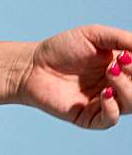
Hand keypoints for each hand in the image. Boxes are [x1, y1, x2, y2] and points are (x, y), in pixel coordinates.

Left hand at [14, 23, 131, 127]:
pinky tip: (105, 94)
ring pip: (130, 104)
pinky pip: (110, 119)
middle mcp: (116, 87)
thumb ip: (122, 39)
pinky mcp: (88, 117)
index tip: (125, 56)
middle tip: (118, 64)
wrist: (32, 66)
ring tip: (109, 73)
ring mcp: (103, 103)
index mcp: (122, 68)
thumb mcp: (95, 35)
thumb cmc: (62, 48)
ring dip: (126, 88)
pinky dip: (112, 107)